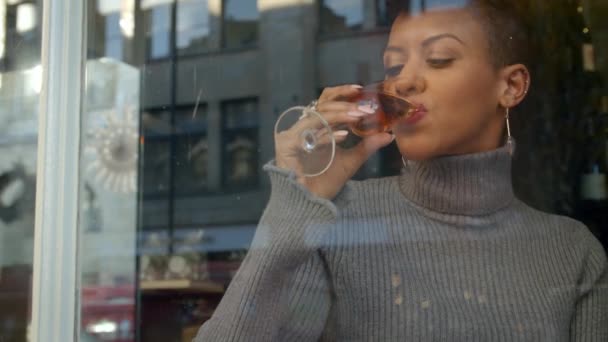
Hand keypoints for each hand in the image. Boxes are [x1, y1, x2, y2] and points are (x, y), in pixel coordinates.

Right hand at [275, 84, 393, 198]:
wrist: (310, 202)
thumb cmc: (326, 181)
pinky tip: (343, 136)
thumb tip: (389, 135)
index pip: (328, 102)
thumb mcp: (351, 161)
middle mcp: (305, 127)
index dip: (342, 94)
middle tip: (363, 108)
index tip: (360, 90)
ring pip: (317, 115)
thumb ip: (367, 146)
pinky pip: (308, 134)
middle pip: (321, 103)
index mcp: (319, 127)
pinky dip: (326, 134)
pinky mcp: (286, 144)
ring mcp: (294, 134)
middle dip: (344, 104)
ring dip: (338, 115)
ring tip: (357, 116)